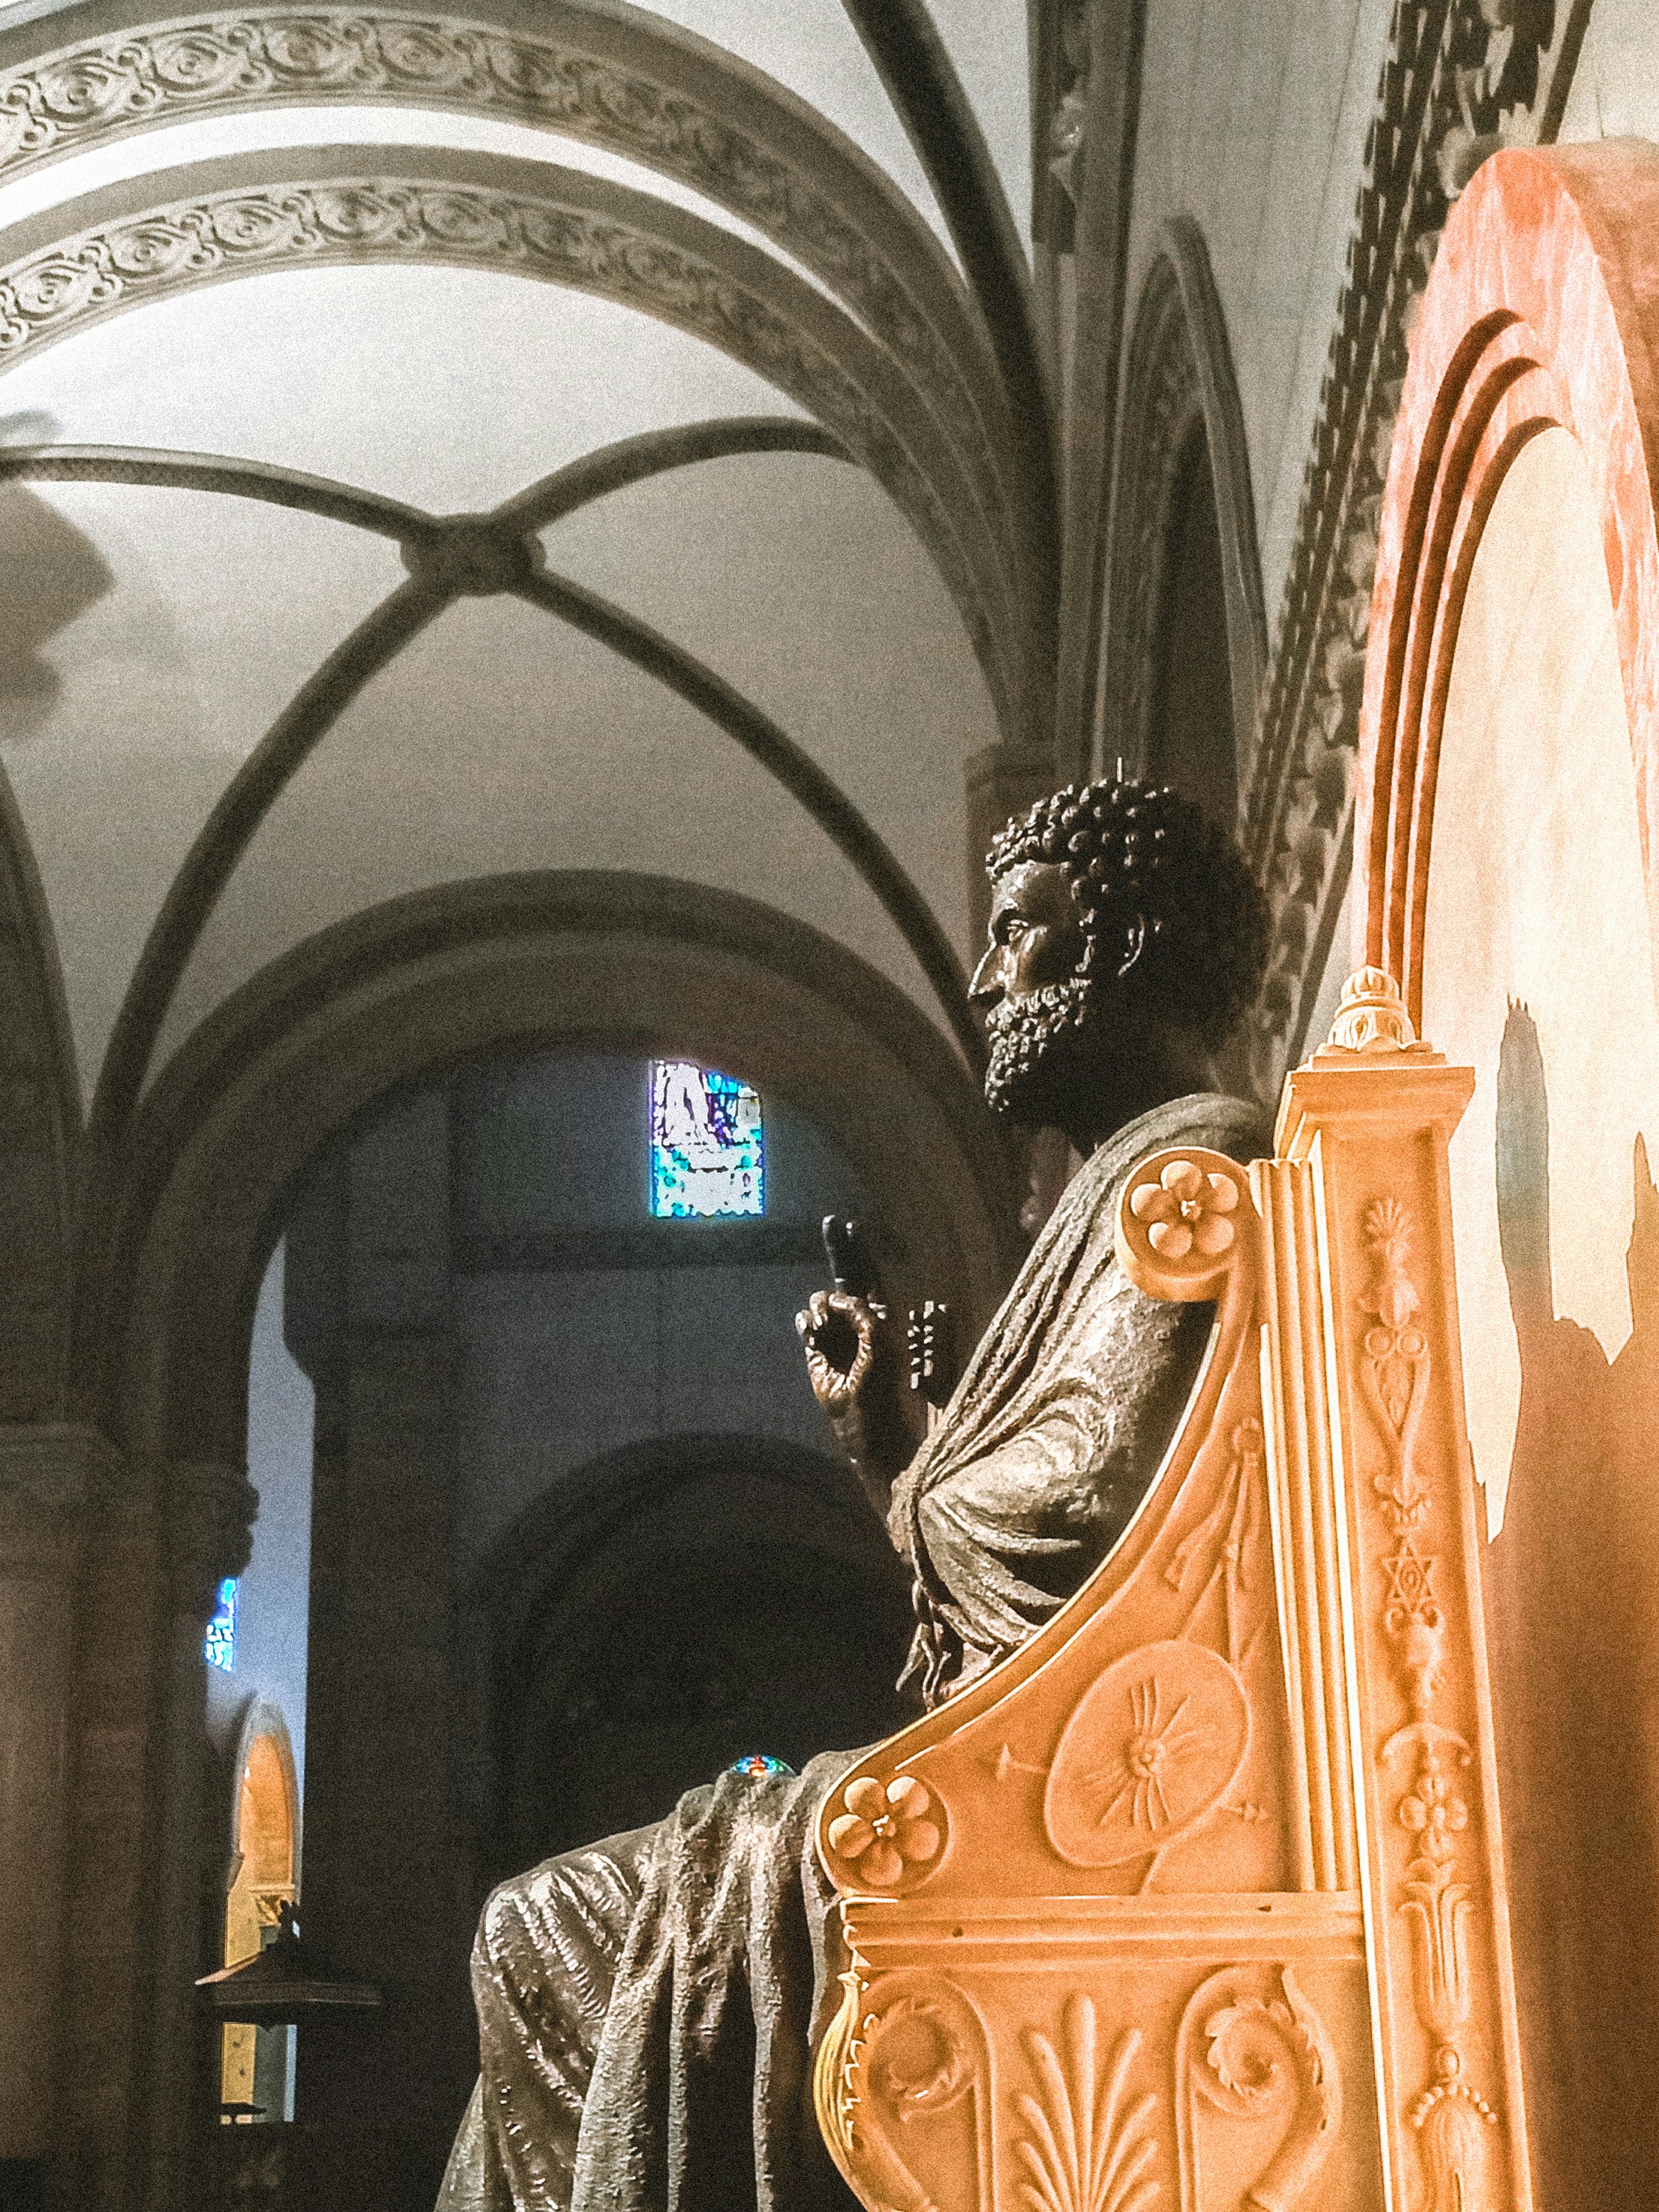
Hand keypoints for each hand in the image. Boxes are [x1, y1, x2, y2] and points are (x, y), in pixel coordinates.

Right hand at [795, 1289, 878, 1412]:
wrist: (865, 1419)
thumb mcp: (879, 1336)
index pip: (864, 1290)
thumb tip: (834, 1299)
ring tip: (822, 1326)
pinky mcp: (817, 1352)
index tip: (845, 1283)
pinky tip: (811, 1334)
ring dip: (818, 1309)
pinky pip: (806, 1327)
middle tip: (830, 1317)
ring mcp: (837, 1340)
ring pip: (821, 1308)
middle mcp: (858, 1328)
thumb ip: (858, 1309)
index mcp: (881, 1322)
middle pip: (838, 1296)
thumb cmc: (881, 1380)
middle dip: (832, 1299)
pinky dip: (804, 1323)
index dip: (854, 1283)